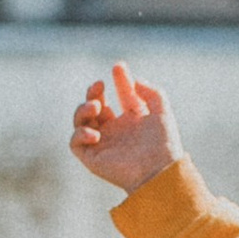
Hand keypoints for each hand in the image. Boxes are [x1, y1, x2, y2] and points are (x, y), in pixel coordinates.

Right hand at [70, 63, 183, 193]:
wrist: (158, 171)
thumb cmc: (163, 145)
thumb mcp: (162, 112)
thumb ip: (152, 92)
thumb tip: (135, 80)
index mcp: (131, 120)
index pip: (120, 95)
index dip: (119, 80)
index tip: (119, 66)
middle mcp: (114, 131)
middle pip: (94, 106)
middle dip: (93, 92)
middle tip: (99, 86)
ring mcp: (101, 143)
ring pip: (80, 121)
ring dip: (83, 108)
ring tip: (96, 107)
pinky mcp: (91, 158)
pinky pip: (75, 142)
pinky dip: (79, 133)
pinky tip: (96, 133)